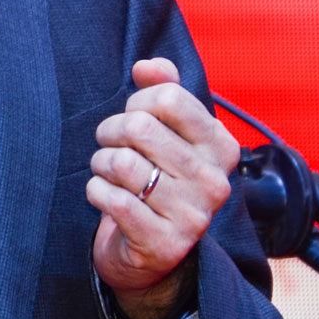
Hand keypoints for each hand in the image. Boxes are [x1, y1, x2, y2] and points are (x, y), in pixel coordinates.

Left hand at [88, 58, 239, 318]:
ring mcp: (193, 216)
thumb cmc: (156, 180)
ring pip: (122, 164)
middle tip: (109, 146)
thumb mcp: (166, 133)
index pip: (169, 98)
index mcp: (221, 148)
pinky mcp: (163, 244)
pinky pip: (111, 199)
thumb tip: (148, 66)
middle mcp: (215, 182)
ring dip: (101, 164)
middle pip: (140, 128)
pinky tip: (104, 196)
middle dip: (110, 133)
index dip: (137, 103)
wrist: (150, 252)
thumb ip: (162, 91)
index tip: (134, 119)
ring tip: (107, 173)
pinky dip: (96, 192)